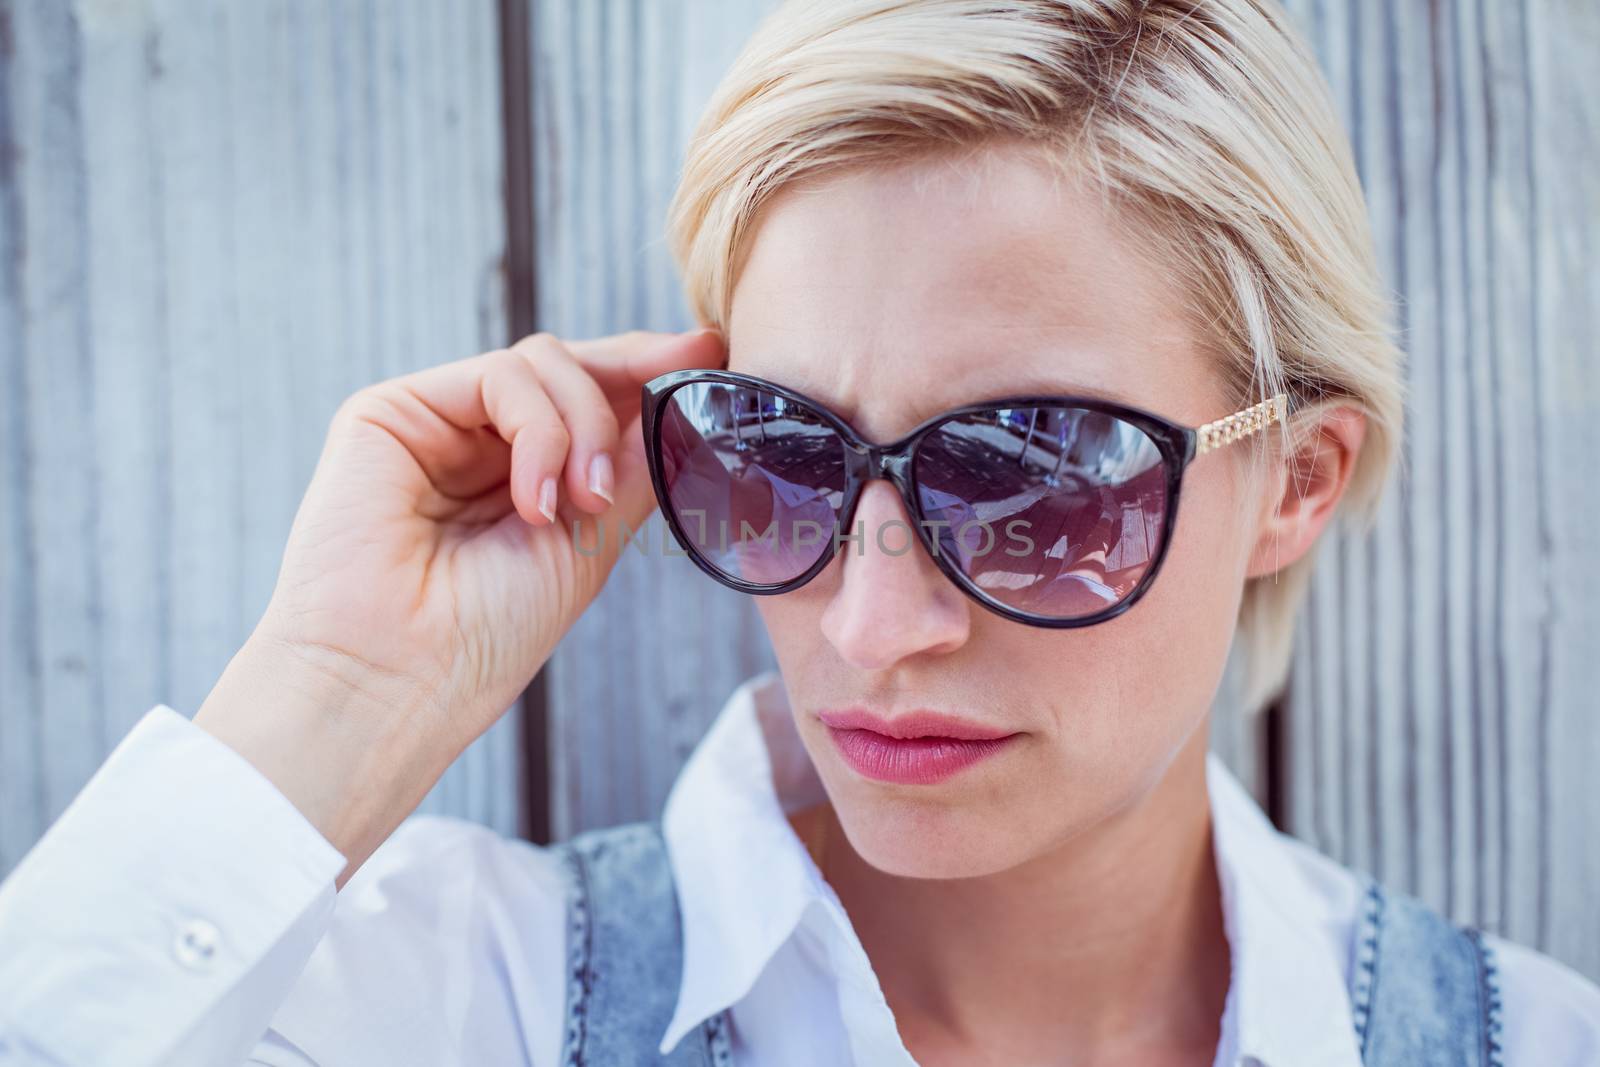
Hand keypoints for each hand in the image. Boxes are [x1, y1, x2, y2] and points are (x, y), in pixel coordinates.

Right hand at [195, 328, 724, 878]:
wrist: (401, 682)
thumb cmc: (486, 637)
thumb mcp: (588, 544)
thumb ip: (628, 469)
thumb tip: (685, 403)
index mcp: (521, 477)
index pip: (591, 401)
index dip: (649, 373)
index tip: (710, 354)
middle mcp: (475, 443)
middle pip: (569, 365)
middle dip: (635, 371)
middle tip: (687, 378)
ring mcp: (435, 423)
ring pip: (542, 362)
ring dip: (584, 427)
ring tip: (579, 507)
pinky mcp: (391, 412)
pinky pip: (499, 377)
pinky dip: (540, 432)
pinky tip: (536, 502)